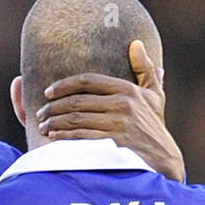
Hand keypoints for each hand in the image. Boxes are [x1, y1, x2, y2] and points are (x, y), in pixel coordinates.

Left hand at [35, 40, 185, 181]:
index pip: (87, 81)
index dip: (64, 85)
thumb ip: (145, 69)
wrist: (163, 160)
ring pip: (75, 119)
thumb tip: (136, 44)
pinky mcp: (111, 145)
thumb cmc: (155, 127)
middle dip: (53, 107)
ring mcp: (116, 125)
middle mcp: (121, 105)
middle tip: (40, 112)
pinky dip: (63, 136)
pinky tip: (53, 137)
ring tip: (42, 125)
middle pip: (77, 101)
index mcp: (127, 90)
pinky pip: (80, 137)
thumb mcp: (155, 95)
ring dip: (54, 122)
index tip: (48, 92)